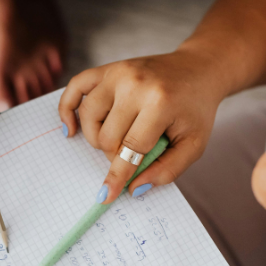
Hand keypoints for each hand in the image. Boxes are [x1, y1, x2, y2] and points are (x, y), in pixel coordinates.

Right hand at [58, 50, 227, 202]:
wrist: (198, 70)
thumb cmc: (195, 109)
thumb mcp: (194, 144)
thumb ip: (167, 170)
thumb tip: (134, 188)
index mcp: (159, 102)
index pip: (131, 148)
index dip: (118, 176)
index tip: (105, 196)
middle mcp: (134, 84)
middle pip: (106, 136)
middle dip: (116, 154)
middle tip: (134, 150)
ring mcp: (118, 72)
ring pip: (88, 116)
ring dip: (96, 137)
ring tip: (117, 138)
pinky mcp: (108, 68)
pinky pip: (75, 87)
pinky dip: (67, 108)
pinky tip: (71, 127)